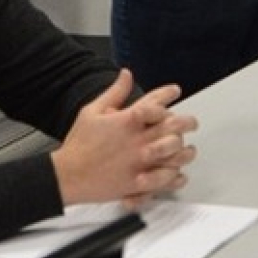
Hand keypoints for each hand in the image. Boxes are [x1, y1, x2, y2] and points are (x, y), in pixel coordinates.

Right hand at [52, 69, 198, 207]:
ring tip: (188, 150)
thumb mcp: (92, 111)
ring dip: (185, 151)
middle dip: (187, 122)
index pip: (157, 101)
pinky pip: (166, 179)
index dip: (169, 93)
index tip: (174, 91)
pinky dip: (175, 177)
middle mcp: (138, 140)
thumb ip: (114, 92)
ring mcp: (140, 162)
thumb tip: (126, 74)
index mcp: (127, 120)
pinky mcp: (139, 183)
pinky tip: (178, 173)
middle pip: (174, 127)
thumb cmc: (78, 145)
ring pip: (176, 154)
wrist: (67, 175)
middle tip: (191, 123)